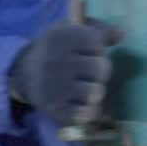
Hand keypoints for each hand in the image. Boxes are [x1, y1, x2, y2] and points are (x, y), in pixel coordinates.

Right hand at [8, 21, 124, 127]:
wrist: (24, 73)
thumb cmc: (57, 49)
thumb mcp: (72, 31)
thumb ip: (99, 31)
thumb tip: (122, 34)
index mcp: (62, 37)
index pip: (97, 43)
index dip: (98, 49)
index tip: (88, 52)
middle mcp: (56, 60)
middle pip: (101, 69)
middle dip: (100, 72)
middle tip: (89, 73)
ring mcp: (55, 86)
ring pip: (96, 92)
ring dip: (95, 91)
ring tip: (85, 88)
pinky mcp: (54, 109)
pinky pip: (87, 114)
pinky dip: (90, 111)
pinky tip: (82, 104)